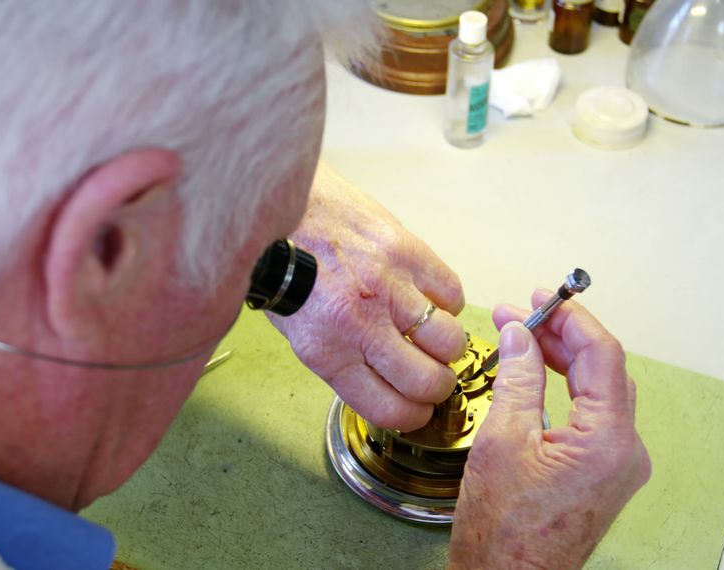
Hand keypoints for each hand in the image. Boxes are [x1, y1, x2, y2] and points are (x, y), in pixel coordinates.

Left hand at [268, 163, 466, 430]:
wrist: (272, 208)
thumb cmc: (281, 268)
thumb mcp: (298, 332)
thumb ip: (341, 361)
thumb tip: (381, 385)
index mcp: (328, 352)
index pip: (390, 409)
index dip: (412, 417)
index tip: (417, 410)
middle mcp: (362, 324)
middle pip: (428, 381)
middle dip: (437, 387)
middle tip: (433, 376)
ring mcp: (389, 286)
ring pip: (450, 341)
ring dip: (447, 346)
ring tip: (433, 335)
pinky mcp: (407, 251)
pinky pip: (452, 292)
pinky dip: (447, 301)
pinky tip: (427, 297)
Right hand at [449, 291, 650, 568]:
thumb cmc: (504, 531)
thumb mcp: (502, 441)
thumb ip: (517, 378)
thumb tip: (520, 335)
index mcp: (608, 442)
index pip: (602, 355)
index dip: (570, 320)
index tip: (540, 299)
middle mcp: (625, 453)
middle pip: (603, 370)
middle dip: (562, 336)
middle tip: (521, 315)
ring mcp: (618, 466)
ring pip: (600, 392)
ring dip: (563, 360)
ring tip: (522, 338)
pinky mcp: (605, 475)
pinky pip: (594, 417)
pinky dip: (566, 389)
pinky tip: (537, 376)